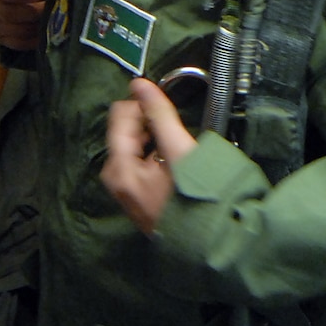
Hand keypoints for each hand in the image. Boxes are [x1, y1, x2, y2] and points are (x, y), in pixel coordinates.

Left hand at [101, 78, 197, 233]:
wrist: (210, 241)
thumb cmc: (194, 195)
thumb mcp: (179, 150)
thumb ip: (159, 115)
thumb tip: (140, 84)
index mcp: (119, 168)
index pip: (120, 117)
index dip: (143, 106)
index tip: (166, 108)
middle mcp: (115, 180)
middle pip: (124, 132)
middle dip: (147, 124)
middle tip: (174, 128)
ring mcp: (126, 191)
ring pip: (133, 147)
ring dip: (152, 138)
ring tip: (176, 142)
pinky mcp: (138, 198)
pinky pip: (139, 163)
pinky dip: (153, 154)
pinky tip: (173, 159)